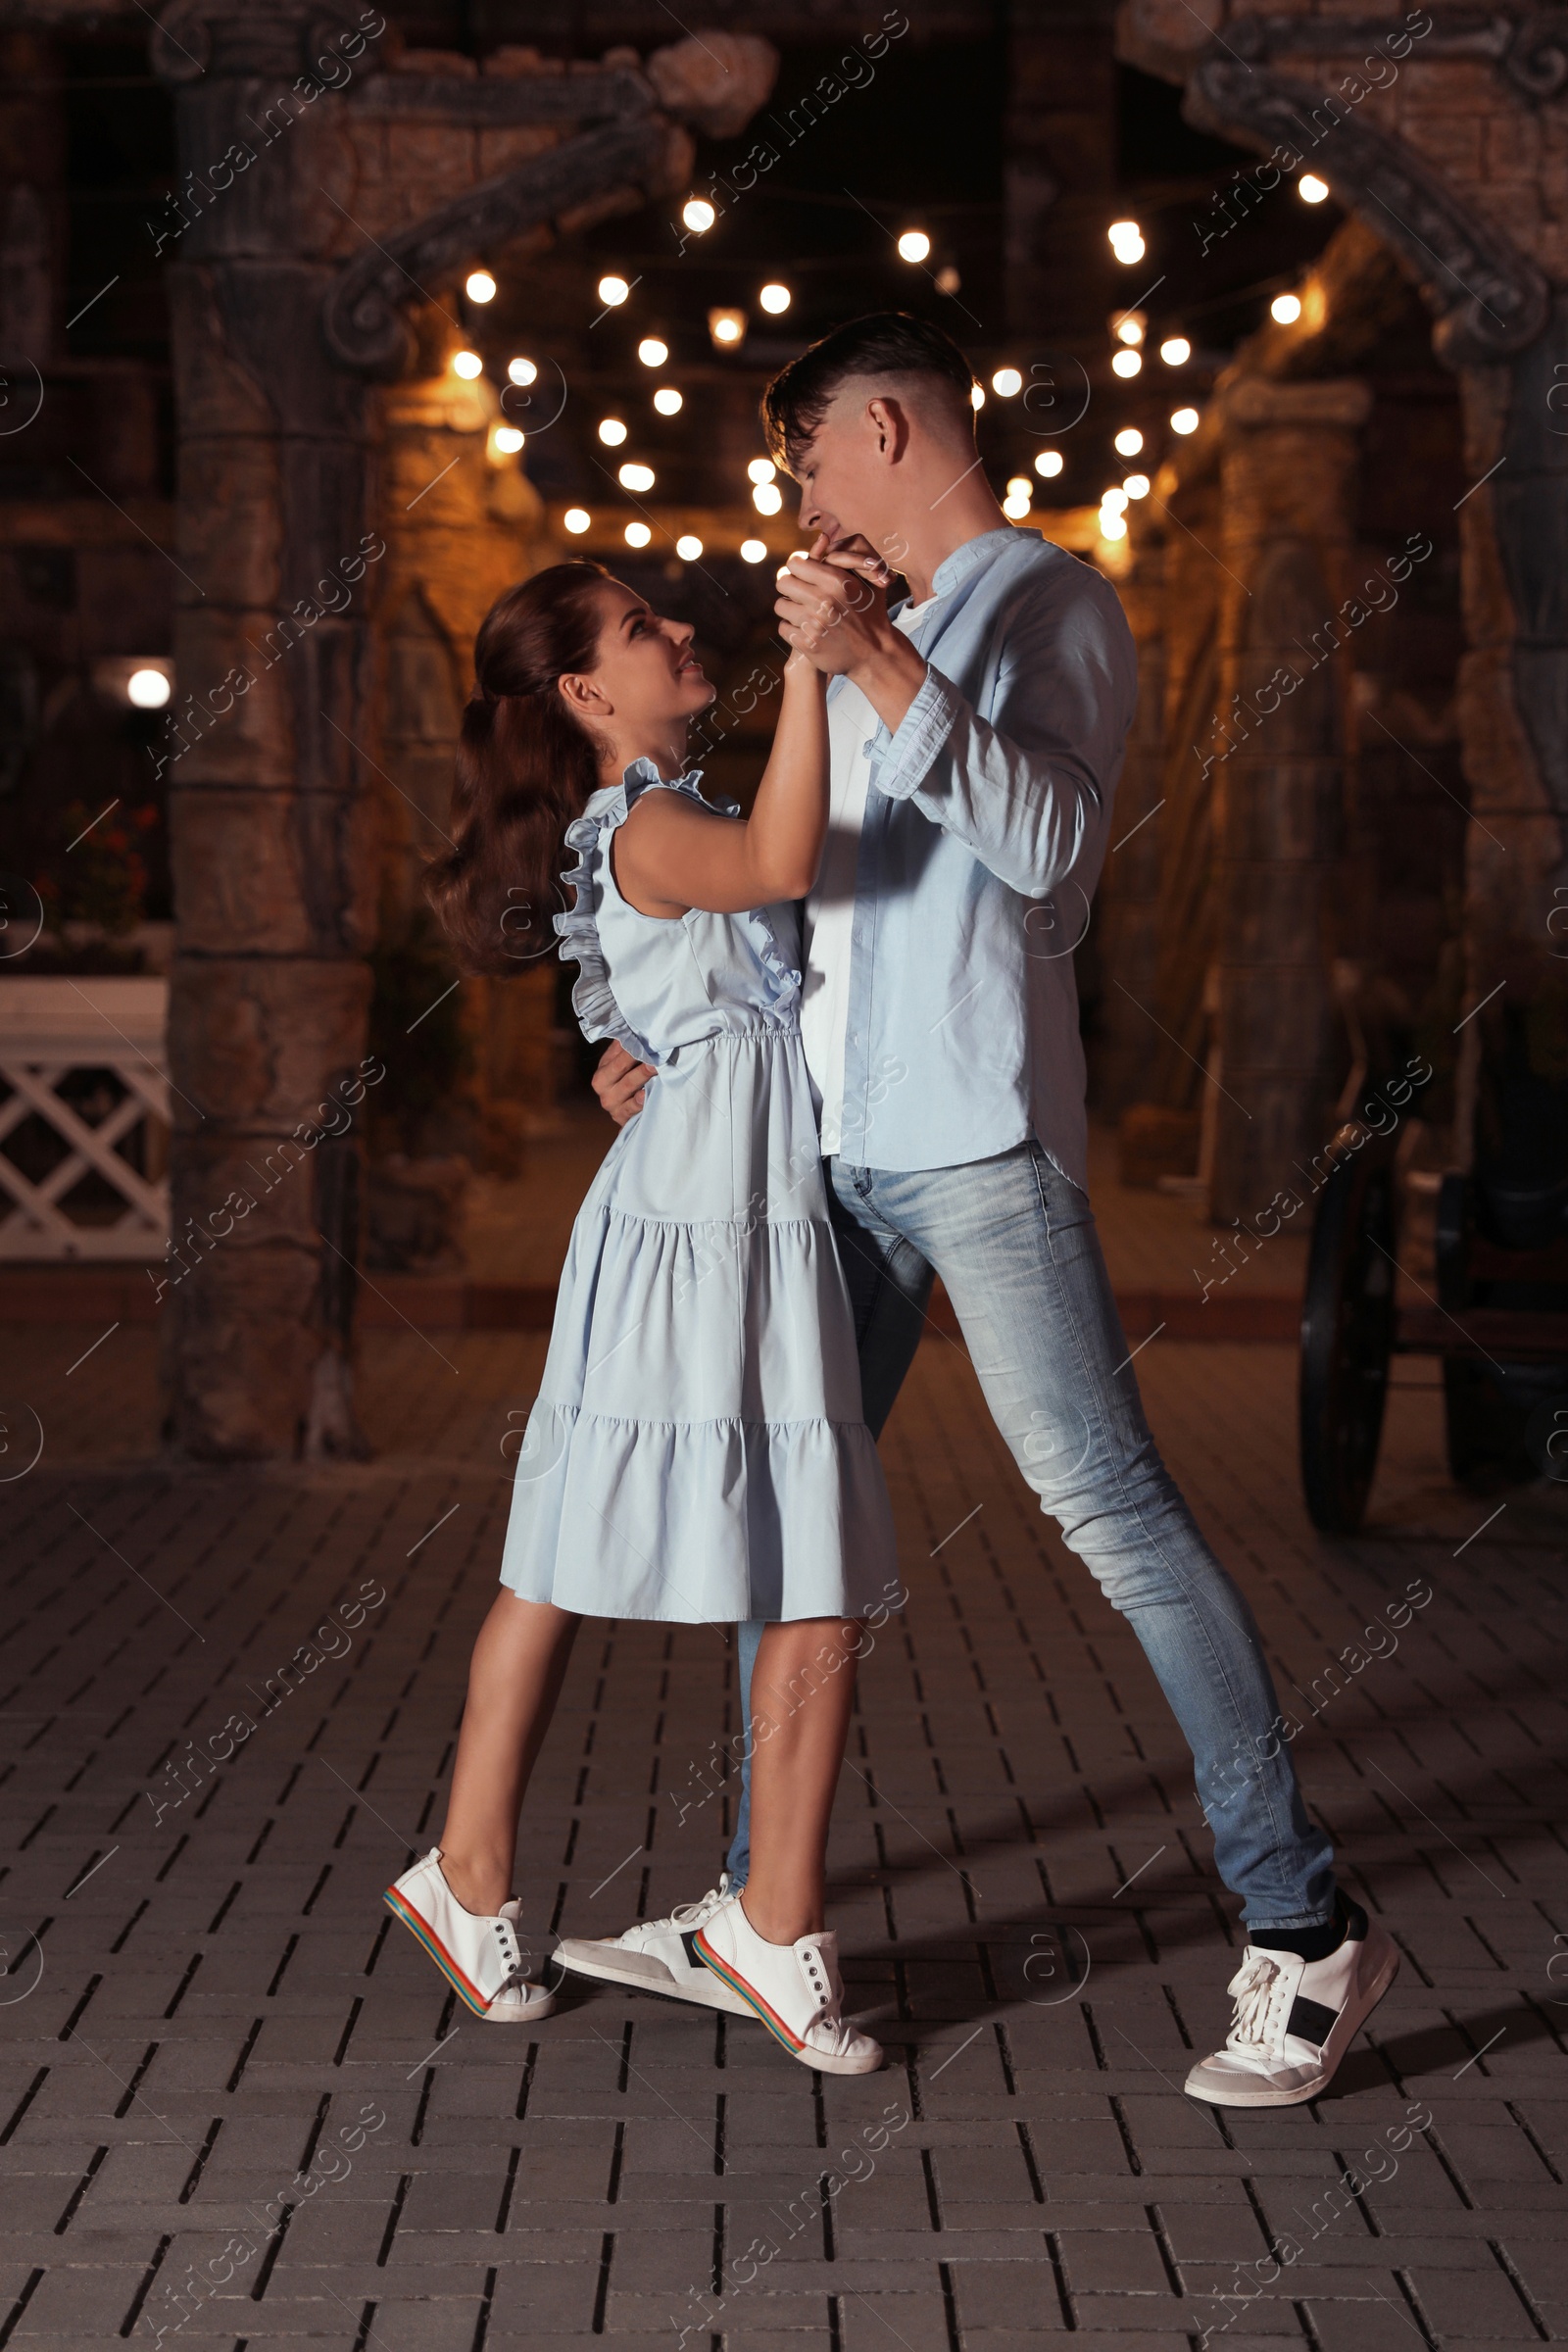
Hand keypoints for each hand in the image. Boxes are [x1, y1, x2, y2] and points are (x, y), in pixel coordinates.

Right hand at [593, 1039, 653, 1125]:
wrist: (628, 1114)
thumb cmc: (630, 1084)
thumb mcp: (624, 1067)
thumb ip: (628, 1051)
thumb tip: (639, 1029)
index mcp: (602, 1069)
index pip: (616, 1052)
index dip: (631, 1043)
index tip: (647, 1035)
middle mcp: (602, 1085)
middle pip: (619, 1067)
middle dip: (637, 1056)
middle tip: (654, 1049)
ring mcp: (611, 1102)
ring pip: (627, 1085)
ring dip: (642, 1074)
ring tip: (656, 1066)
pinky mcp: (621, 1116)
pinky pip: (630, 1107)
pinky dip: (639, 1100)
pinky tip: (646, 1093)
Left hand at [774, 536, 895, 677]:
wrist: (875, 654)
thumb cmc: (871, 611)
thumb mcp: (868, 579)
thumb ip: (846, 555)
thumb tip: (822, 538)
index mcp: (837, 581)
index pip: (795, 563)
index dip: (798, 566)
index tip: (803, 573)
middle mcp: (824, 601)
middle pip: (782, 582)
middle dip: (791, 585)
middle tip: (800, 592)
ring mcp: (814, 624)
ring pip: (780, 605)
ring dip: (790, 608)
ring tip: (804, 611)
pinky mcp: (807, 644)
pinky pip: (784, 628)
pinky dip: (793, 628)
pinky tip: (807, 629)